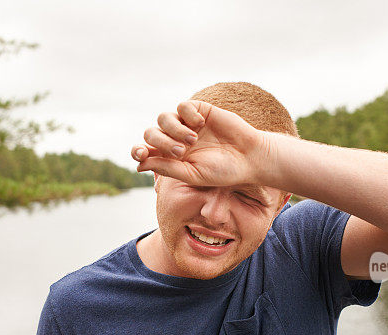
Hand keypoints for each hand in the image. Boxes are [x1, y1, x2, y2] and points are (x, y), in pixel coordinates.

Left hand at [131, 100, 267, 186]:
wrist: (249, 156)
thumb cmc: (222, 171)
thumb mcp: (192, 174)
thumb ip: (167, 168)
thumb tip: (139, 165)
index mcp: (171, 158)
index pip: (145, 150)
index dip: (137, 151)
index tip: (140, 153)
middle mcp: (175, 139)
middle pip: (151, 133)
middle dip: (162, 142)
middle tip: (182, 151)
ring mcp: (186, 124)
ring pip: (163, 118)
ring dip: (174, 129)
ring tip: (192, 139)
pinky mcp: (199, 110)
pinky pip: (182, 106)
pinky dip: (188, 114)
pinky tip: (201, 123)